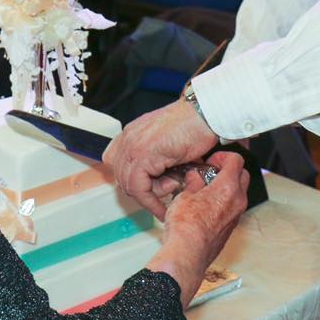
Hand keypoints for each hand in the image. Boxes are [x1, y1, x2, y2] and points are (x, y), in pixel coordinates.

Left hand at [106, 98, 219, 218]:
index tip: (145, 191)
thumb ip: (155, 155)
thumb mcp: (167, 139)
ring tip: (174, 183)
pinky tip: (164, 205)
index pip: (114, 163)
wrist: (205, 114)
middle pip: (121, 177)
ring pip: (130, 185)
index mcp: (132, 133)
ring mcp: (133, 146)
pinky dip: (152, 202)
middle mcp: (128, 138)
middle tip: (167, 187)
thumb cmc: (194, 124)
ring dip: (152, 195)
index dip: (129, 180)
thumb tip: (157, 178)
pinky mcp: (143, 156)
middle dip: (143, 190)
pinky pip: (139, 189)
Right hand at [148, 151, 249, 307]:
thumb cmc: (185, 226)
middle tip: (210, 173)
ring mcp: (236, 215)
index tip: (211, 161)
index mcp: (228, 187)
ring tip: (205, 190)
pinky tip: (205, 206)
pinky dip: (224, 201)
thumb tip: (195, 177)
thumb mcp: (185, 195)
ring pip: (239, 193)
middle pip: (243, 175)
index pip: (236, 160)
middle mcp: (237, 201)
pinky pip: (233, 208)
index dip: (222, 156)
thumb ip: (194, 182)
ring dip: (226, 187)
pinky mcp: (231, 227)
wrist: (188, 254)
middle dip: (228, 170)